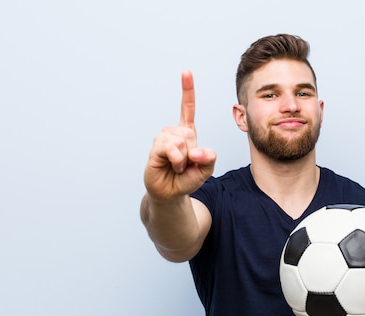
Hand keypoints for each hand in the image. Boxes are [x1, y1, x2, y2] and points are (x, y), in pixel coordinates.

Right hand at [144, 70, 215, 200]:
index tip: (186, 72)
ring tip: (178, 167)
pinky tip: (174, 166)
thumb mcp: (206, 170)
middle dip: (193, 152)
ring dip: (184, 158)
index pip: (187, 108)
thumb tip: (199, 150)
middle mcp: (174, 134)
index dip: (187, 90)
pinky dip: (177, 159)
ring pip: (179, 140)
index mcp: (187, 133)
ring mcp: (163, 140)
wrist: (171, 194)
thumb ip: (209, 158)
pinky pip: (169, 148)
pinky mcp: (155, 150)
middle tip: (187, 164)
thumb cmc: (187, 179)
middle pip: (188, 132)